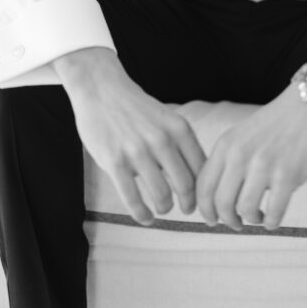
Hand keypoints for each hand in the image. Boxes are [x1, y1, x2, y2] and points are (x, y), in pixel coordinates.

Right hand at [54, 47, 205, 225]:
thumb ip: (180, 145)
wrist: (102, 89)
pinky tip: (144, 217)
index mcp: (179, 128)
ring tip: (161, 210)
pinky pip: (133, 200)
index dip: (204, 189)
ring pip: (161, 197)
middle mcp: (161, 140)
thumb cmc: (136, 109)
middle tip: (184, 209)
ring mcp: (137, 152)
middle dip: (188, 204)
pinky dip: (141, 215)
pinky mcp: (114, 162)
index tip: (201, 198)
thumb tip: (197, 180)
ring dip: (164, 209)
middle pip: (186, 187)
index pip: (201, 169)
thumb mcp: (166, 119)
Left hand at [196, 84, 306, 231]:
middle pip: (221, 203)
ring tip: (259, 217)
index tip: (212, 220)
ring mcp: (264, 165)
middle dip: (227, 221)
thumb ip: (229, 160)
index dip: (205, 209)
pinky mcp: (288, 175)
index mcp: (226, 144)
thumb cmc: (277, 122)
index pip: (203, 186)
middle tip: (237, 224)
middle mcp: (240, 155)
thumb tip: (219, 198)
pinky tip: (274, 218)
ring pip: (245, 210)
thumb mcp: (242, 134)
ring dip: (251, 220)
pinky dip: (272, 222)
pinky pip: (273, 212)